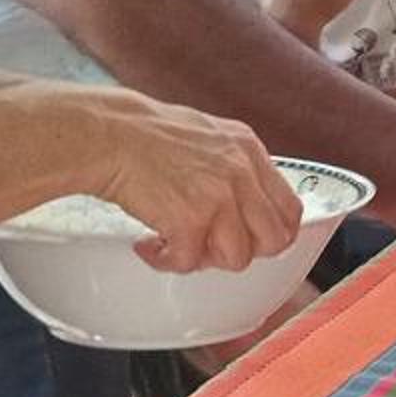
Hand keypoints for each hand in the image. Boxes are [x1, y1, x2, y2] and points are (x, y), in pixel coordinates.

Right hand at [62, 85, 303, 271]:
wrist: (107, 133)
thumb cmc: (143, 133)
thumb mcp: (207, 135)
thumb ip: (232, 166)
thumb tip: (243, 203)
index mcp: (248, 150)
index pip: (288, 208)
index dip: (272, 233)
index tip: (251, 241)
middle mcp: (240, 173)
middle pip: (271, 240)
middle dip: (240, 251)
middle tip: (209, 246)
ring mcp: (218, 198)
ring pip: (236, 258)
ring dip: (201, 258)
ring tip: (173, 242)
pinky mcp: (190, 220)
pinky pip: (188, 262)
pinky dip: (166, 261)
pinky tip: (149, 244)